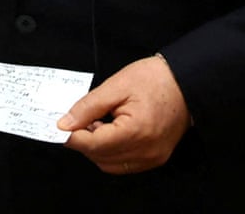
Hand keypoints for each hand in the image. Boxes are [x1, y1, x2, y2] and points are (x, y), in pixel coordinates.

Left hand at [57, 55, 190, 174]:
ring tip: (96, 124)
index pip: (94, 144)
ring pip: (111, 165)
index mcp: (136, 131)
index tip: (59, 127)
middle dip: (84, 142)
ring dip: (97, 149)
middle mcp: (146, 151)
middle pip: (100, 157)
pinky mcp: (156, 157)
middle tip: (77, 122)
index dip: (73, 137)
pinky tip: (110, 132)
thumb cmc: (155, 79)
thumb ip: (88, 107)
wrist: (185, 81)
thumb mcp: (116, 85)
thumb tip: (65, 123)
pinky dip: (112, 152)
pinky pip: (125, 164)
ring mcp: (152, 157)